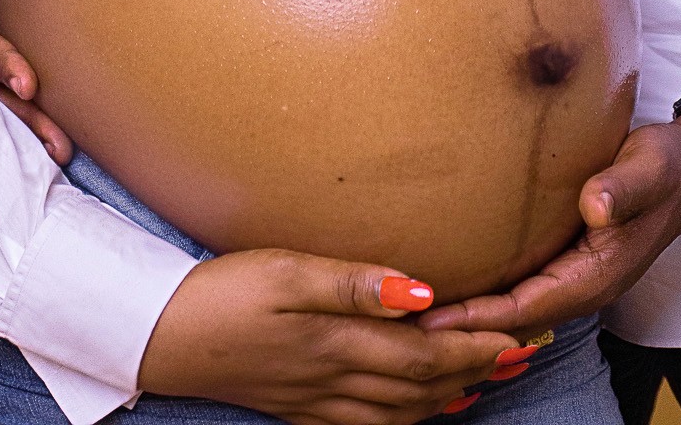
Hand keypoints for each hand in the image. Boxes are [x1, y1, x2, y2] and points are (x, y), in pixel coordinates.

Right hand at [141, 250, 527, 424]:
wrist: (161, 336)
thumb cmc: (223, 293)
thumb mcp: (288, 271)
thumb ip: (356, 283)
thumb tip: (421, 293)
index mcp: (339, 342)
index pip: (426, 355)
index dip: (475, 348)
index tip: (517, 335)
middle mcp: (335, 380)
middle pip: (421, 388)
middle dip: (475, 373)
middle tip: (519, 357)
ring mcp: (316, 400)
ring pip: (398, 412)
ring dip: (446, 398)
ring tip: (482, 382)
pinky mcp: (296, 406)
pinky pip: (365, 424)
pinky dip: (402, 418)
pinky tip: (410, 409)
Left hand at [417, 116, 680, 336]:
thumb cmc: (668, 167)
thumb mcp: (650, 169)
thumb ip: (623, 188)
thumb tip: (595, 203)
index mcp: (597, 273)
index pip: (526, 307)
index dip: (479, 318)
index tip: (431, 320)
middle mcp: (581, 282)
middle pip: (511, 317)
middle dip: (462, 325)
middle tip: (403, 320)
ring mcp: (574, 272)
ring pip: (513, 304)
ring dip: (470, 311)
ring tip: (415, 306)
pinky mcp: (566, 255)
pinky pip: (519, 283)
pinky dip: (486, 289)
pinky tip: (455, 275)